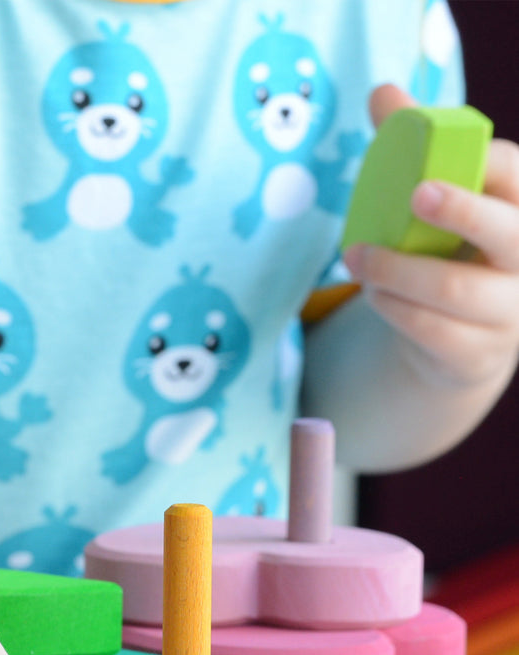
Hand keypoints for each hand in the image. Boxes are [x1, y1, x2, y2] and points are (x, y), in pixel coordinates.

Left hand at [343, 84, 518, 388]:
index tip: (438, 163)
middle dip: (462, 211)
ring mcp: (508, 313)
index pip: (515, 177)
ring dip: (397, 271)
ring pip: (455, 288)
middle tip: (416, 194)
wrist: (456, 344)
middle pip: (506, 232)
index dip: (484, 166)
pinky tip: (374, 293)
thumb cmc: (445, 255)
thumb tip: (383, 94)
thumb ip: (413, 149)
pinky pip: (432, 330)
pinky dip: (394, 308)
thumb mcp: (434, 205)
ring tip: (356, 257)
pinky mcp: (476, 356)